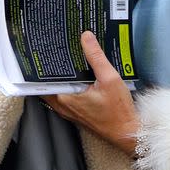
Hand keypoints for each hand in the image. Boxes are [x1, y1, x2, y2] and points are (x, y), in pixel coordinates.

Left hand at [45, 32, 137, 154]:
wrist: (126, 132)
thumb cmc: (118, 110)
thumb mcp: (109, 79)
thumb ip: (96, 57)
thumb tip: (86, 37)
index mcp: (65, 97)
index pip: (45, 78)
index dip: (43, 63)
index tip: (43, 49)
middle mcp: (62, 105)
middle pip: (49, 82)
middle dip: (50, 67)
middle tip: (53, 48)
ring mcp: (67, 111)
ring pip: (55, 89)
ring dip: (59, 76)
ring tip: (63, 58)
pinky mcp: (75, 113)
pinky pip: (64, 95)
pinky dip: (66, 84)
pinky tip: (75, 74)